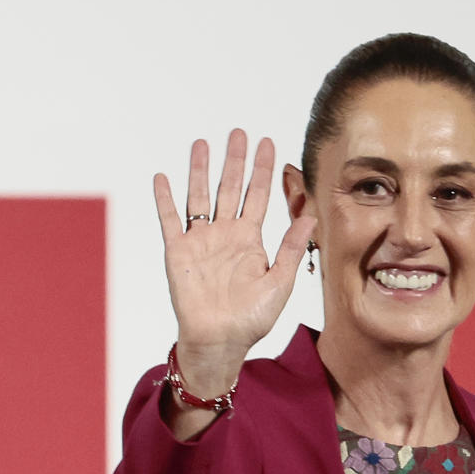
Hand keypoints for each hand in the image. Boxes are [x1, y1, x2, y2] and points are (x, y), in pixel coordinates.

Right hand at [154, 130, 314, 399]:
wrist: (220, 340)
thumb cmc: (251, 318)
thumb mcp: (280, 281)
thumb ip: (291, 247)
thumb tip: (311, 215)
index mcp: (250, 239)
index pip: (258, 195)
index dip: (263, 169)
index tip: (268, 143)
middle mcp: (225, 234)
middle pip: (230, 188)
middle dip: (234, 160)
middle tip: (238, 132)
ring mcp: (200, 241)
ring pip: (200, 197)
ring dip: (200, 171)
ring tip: (201, 144)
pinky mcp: (178, 253)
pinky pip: (170, 221)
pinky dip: (165, 199)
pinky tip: (163, 178)